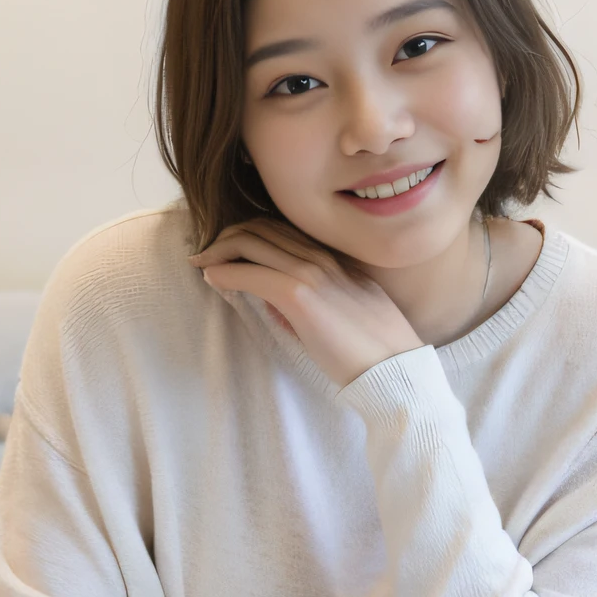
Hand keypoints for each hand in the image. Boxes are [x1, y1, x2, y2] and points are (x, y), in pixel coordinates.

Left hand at [189, 217, 423, 388]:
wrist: (396, 369)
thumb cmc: (374, 352)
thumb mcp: (347, 316)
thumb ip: (314, 303)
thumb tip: (274, 304)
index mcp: (335, 261)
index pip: (283, 230)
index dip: (250, 233)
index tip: (228, 248)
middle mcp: (323, 258)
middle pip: (262, 228)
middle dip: (227, 237)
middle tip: (205, 253)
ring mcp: (311, 273)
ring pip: (252, 242)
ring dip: (219, 250)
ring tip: (201, 263)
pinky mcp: (299, 295)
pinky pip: (250, 272)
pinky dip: (224, 273)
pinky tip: (210, 279)